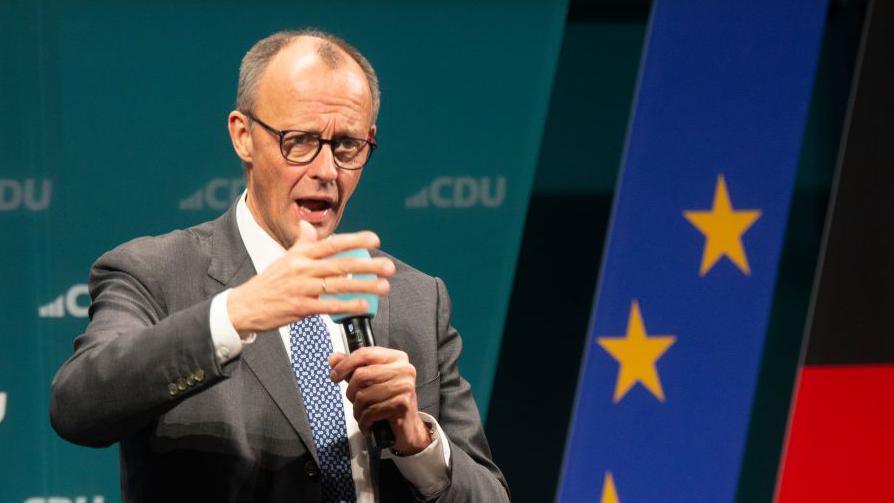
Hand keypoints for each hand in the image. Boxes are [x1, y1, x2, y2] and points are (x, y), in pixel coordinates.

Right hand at [227, 220, 394, 334]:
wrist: (244, 306)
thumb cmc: (268, 282)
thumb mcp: (284, 258)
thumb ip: (301, 243)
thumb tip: (307, 225)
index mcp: (300, 254)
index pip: (332, 243)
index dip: (355, 240)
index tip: (375, 239)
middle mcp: (302, 269)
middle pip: (341, 264)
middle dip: (368, 265)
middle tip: (389, 266)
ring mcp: (301, 288)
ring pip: (339, 285)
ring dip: (364, 286)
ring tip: (384, 286)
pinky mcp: (300, 308)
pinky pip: (329, 306)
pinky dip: (348, 305)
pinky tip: (364, 305)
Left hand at [329, 347, 431, 454]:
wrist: (408, 426)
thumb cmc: (388, 400)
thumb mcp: (370, 380)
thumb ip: (353, 367)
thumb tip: (333, 358)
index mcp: (397, 358)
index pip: (365, 354)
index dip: (345, 364)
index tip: (334, 376)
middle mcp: (404, 369)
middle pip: (361, 375)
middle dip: (351, 392)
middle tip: (355, 401)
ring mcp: (405, 386)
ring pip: (363, 396)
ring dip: (357, 410)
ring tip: (363, 414)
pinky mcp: (402, 404)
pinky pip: (370, 411)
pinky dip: (364, 421)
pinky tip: (368, 423)